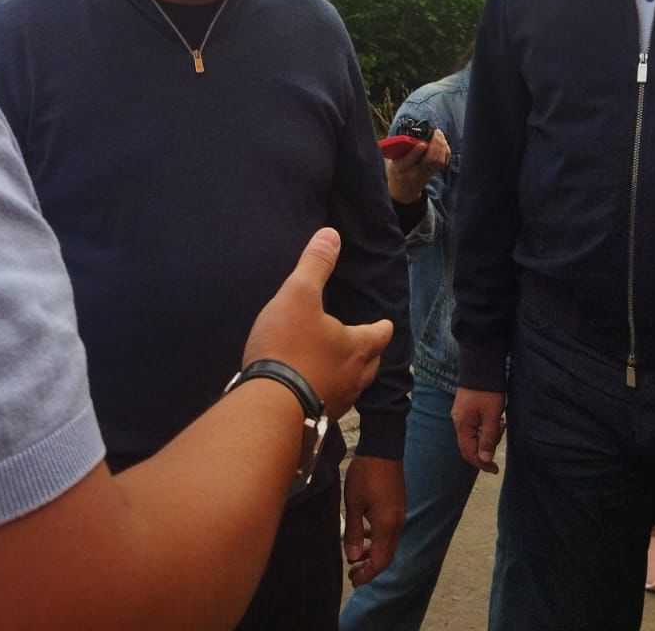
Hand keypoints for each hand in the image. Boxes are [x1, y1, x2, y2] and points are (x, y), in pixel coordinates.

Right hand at [243, 228, 392, 419]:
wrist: (269, 407)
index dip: (383, 326)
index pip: (381, 334)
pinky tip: (312, 389)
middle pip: (372, 363)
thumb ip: (315, 265)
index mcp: (358, 347)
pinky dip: (326, 392)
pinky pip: (329, 402)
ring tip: (339, 366)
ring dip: (349, 375)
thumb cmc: (289, 346)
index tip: (386, 323)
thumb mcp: (299, 295)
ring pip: (352, 386)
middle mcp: (355, 378)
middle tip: (363, 343)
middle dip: (369, 353)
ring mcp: (337, 403)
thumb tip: (331, 234)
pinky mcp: (317, 421)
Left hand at [343, 456, 404, 586]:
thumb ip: (354, 532)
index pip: (381, 560)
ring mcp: (399, 514)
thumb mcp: (353, 503)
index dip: (368, 574)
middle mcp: (397, 523)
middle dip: (370, 567)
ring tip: (356, 556)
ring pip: (388, 543)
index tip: (353, 581)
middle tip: (353, 573)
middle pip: (387, 555)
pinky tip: (365, 534)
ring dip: (374, 553)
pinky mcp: (397, 506)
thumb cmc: (365, 474)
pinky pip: (389, 530)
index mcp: (387, 525)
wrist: (383, 448)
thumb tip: (352, 557)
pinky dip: (377, 539)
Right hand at [386, 128, 450, 204]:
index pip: (407, 162)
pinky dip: (445, 151)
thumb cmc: (397, 169)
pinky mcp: (433, 173)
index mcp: (399, 169)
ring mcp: (426, 175)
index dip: (415, 153)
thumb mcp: (392, 160)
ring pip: (439, 162)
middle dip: (435, 145)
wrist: (404, 189)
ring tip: (438, 134)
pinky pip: (443, 162)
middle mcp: (414, 174)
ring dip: (441, 146)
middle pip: (429, 161)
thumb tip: (408, 136)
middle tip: (435, 132)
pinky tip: (442, 142)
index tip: (422, 144)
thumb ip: (398, 149)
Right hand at [452, 387, 505, 472]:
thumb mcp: (492, 417)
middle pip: (469, 445)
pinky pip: (474, 426)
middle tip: (500, 435)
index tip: (495, 469)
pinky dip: (484, 427)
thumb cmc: (488, 392)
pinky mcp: (465, 408)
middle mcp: (458, 421)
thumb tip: (484, 459)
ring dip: (487, 436)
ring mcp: (461, 414)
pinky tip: (495, 419)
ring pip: (473, 435)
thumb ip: (488, 438)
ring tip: (500, 423)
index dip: (482, 463)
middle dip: (486, 447)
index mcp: (462, 425)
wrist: (481, 366)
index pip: (469, 452)